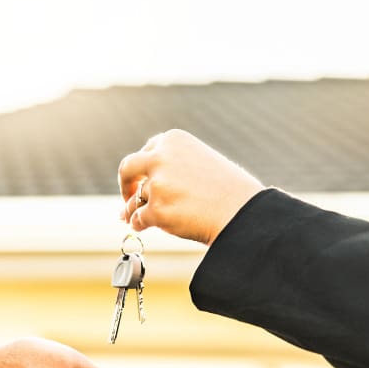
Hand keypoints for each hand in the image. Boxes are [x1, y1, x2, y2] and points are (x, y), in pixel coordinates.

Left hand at [117, 129, 266, 245]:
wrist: (243, 212)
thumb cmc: (229, 192)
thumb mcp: (201, 163)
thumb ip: (173, 168)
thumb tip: (144, 190)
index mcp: (174, 140)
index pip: (147, 150)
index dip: (142, 168)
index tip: (140, 179)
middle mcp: (161, 157)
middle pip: (128, 168)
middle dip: (125, 183)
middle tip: (127, 197)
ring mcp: (157, 184)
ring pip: (134, 199)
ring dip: (134, 210)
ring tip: (138, 218)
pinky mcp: (156, 209)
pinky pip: (138, 219)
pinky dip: (139, 224)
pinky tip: (144, 227)